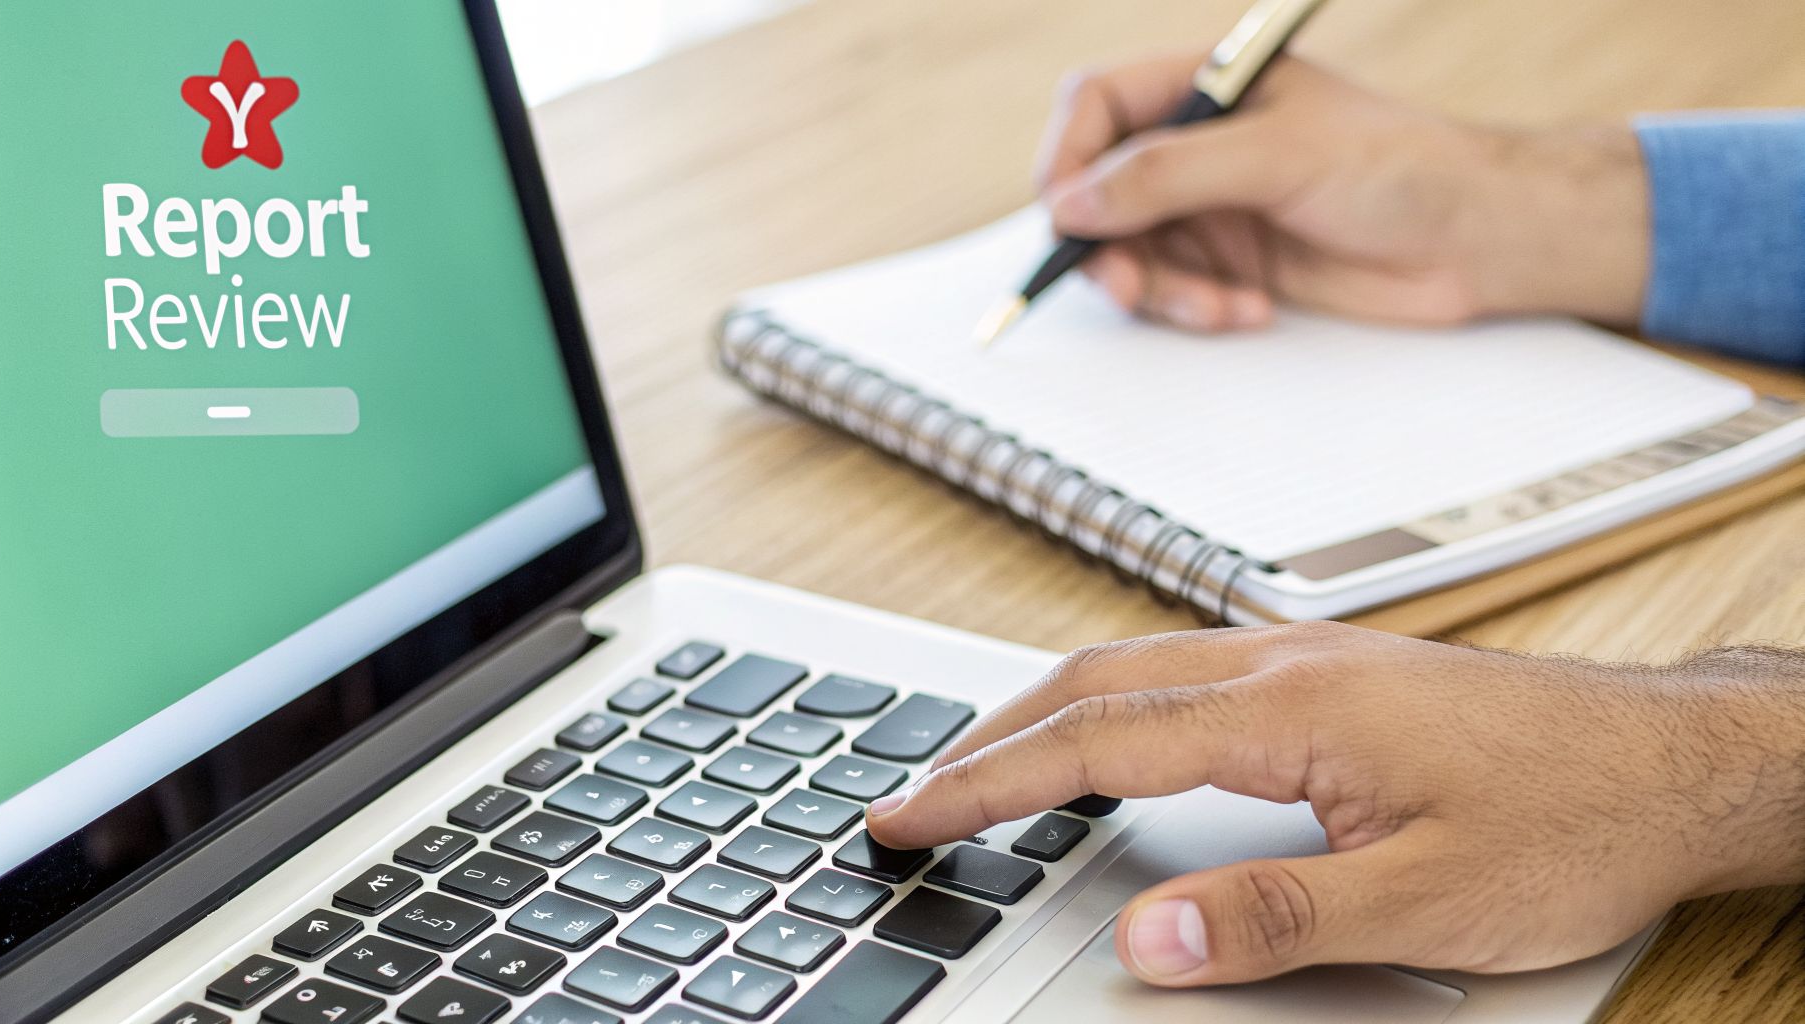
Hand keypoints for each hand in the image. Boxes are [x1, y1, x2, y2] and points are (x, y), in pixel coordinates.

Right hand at [866, 623, 1804, 985]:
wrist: (1682, 760)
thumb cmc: (1576, 820)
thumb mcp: (1424, 905)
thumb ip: (1272, 918)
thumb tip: (1143, 938)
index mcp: (1293, 708)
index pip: (1095, 740)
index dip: (987, 783)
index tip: (910, 813)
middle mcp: (1288, 663)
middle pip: (1095, 681)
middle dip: (990, 737)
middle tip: (917, 793)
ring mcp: (1312, 659)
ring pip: (1138, 666)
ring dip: (1047, 713)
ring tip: (986, 769)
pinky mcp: (1338, 674)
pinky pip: (1187, 672)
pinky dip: (1113, 705)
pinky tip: (1114, 742)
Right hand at [1036, 55, 1649, 331]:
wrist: (1474, 241)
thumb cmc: (1400, 168)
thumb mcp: (1275, 157)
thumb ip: (1167, 175)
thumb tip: (1071, 203)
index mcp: (1205, 84)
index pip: (1097, 105)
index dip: (1067, 158)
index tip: (1065, 214)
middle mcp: (1197, 142)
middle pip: (1098, 189)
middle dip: (1107, 244)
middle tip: (1126, 286)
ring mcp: (1210, 205)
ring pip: (1129, 251)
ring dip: (1159, 289)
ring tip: (1214, 306)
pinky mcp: (1230, 262)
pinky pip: (1172, 291)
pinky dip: (1195, 309)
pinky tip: (1249, 308)